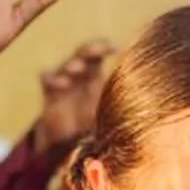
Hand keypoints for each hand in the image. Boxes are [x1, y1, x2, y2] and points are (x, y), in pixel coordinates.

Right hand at [34, 39, 114, 157]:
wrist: (70, 143)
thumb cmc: (94, 123)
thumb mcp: (110, 108)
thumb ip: (120, 97)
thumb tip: (143, 89)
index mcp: (93, 73)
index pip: (98, 53)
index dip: (104, 46)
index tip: (115, 49)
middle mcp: (78, 74)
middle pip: (82, 52)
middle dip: (89, 49)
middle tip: (97, 51)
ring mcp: (63, 81)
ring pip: (65, 64)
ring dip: (72, 64)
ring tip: (77, 69)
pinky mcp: (49, 93)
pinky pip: (47, 76)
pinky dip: (54, 78)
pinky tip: (64, 84)